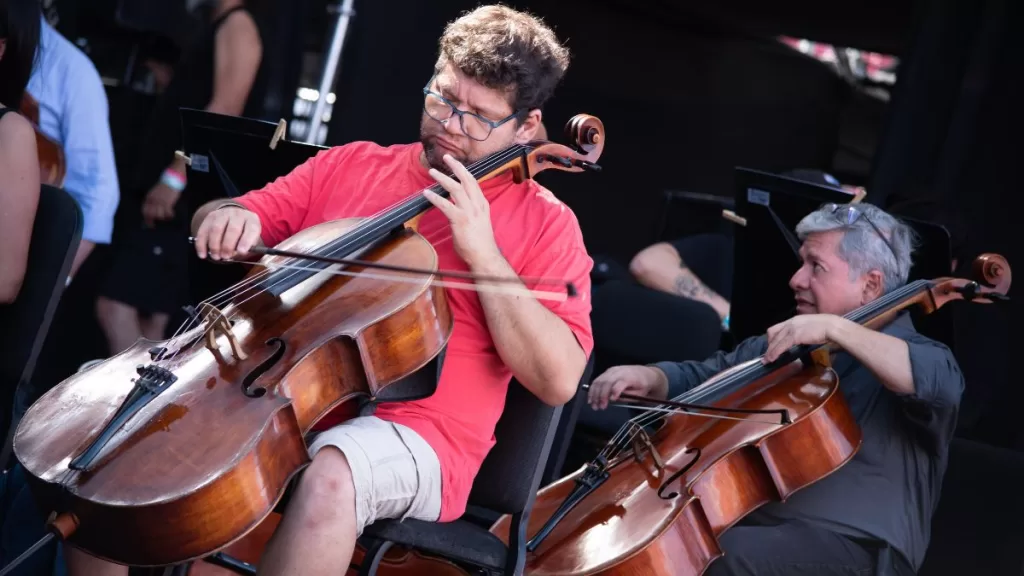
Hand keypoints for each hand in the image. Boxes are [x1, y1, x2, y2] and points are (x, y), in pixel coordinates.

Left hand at [141, 183, 180, 225]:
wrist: (172, 180)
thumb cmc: (164, 186)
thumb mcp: (154, 192)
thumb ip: (152, 200)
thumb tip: (152, 210)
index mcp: (149, 198)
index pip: (144, 210)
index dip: (145, 218)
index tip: (147, 222)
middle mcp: (153, 200)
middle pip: (150, 214)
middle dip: (151, 221)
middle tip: (153, 225)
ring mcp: (160, 202)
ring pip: (159, 215)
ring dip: (162, 218)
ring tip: (165, 217)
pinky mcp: (168, 202)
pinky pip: (168, 213)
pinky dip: (170, 215)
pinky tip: (171, 215)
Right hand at [193, 207, 261, 260]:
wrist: (234, 218)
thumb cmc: (244, 233)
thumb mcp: (251, 240)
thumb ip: (247, 248)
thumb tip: (237, 254)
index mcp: (251, 220)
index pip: (251, 229)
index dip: (246, 241)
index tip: (241, 251)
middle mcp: (238, 214)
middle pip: (232, 229)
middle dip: (228, 245)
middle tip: (225, 257)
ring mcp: (223, 214)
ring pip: (216, 229)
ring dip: (214, 245)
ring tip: (216, 257)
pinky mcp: (210, 217)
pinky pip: (203, 231)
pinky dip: (201, 244)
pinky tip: (203, 254)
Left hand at [423, 154, 500, 268]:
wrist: (485, 256)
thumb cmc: (480, 243)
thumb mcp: (478, 222)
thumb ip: (468, 212)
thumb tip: (455, 208)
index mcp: (482, 204)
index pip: (473, 183)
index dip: (464, 171)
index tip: (455, 163)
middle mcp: (477, 205)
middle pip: (466, 179)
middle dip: (456, 166)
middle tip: (446, 157)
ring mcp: (469, 212)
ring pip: (455, 188)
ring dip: (442, 178)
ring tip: (432, 172)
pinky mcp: (460, 220)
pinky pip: (445, 205)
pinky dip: (435, 197)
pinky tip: (426, 193)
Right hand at [587, 365, 667, 410]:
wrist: (643, 373)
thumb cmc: (642, 386)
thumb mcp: (640, 393)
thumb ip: (627, 396)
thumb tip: (613, 399)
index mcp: (629, 376)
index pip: (620, 383)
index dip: (615, 391)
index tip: (611, 401)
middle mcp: (619, 371)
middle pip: (607, 382)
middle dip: (601, 395)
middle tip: (599, 407)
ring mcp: (611, 371)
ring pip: (599, 380)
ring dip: (594, 393)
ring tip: (593, 405)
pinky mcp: (606, 372)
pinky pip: (597, 380)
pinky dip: (592, 389)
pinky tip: (591, 398)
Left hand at [763, 314, 839, 362]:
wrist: (832, 327)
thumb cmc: (827, 328)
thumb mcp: (811, 327)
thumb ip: (803, 332)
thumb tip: (802, 339)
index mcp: (794, 320)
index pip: (777, 328)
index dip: (773, 338)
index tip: (772, 346)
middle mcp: (790, 322)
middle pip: (773, 334)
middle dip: (769, 345)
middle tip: (768, 355)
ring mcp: (791, 329)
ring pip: (775, 341)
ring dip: (770, 352)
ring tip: (766, 360)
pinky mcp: (794, 336)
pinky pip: (781, 346)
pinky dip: (775, 353)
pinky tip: (772, 359)